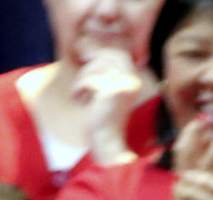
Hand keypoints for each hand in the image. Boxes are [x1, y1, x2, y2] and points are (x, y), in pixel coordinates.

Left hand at [74, 49, 143, 164]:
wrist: (105, 138)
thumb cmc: (102, 114)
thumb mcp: (105, 87)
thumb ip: (104, 69)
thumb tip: (89, 49)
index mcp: (134, 79)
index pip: (120, 55)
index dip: (102, 51)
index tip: (87, 56)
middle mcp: (133, 80)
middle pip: (109, 56)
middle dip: (92, 64)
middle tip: (81, 74)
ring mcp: (124, 86)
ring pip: (97, 66)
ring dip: (82, 78)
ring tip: (79, 92)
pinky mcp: (112, 93)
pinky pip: (91, 79)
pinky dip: (79, 87)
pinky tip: (78, 97)